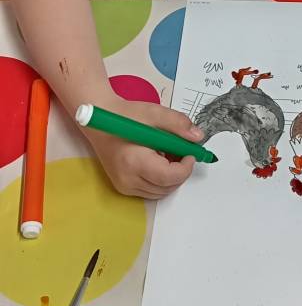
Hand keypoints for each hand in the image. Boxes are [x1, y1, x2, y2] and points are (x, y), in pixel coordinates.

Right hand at [81, 96, 203, 198]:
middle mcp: (127, 179)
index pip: (169, 176)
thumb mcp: (154, 113)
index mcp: (134, 161)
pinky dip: (160, 180)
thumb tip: (197, 138)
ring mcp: (124, 185)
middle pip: (167, 187)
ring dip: (171, 177)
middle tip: (181, 151)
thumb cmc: (125, 116)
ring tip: (167, 155)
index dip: (185, 167)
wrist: (100, 121)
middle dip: (180, 172)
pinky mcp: (123, 187)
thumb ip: (178, 124)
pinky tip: (157, 161)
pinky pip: (150, 191)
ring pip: (160, 192)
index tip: (190, 153)